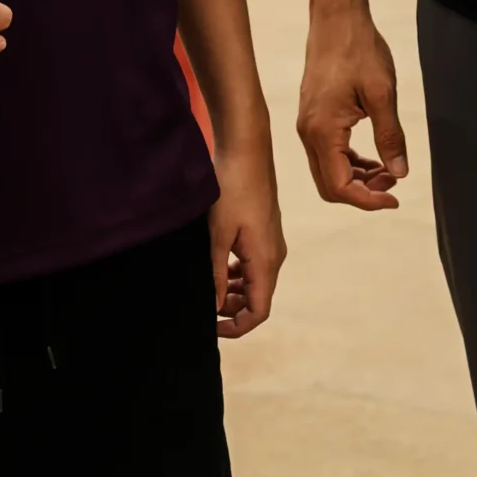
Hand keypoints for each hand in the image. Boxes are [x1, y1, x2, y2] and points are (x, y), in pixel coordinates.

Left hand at [208, 140, 284, 338]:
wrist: (247, 149)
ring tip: (205, 286)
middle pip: (257, 298)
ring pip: (254, 280)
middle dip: (231, 308)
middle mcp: (274, 256)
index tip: (210, 327)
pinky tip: (215, 264)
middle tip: (202, 304)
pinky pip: (252, 263)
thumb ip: (215, 273)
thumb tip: (213, 306)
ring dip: (232, 290)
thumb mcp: (217, 235)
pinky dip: (235, 272)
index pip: (258, 311)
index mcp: (266, 261)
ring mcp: (270, 242)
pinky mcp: (263, 230)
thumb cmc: (232, 189)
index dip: (236, 326)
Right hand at [295, 4, 409, 209]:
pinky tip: (373, 155)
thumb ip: (390, 136)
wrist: (336, 17)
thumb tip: (400, 174)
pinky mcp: (312, 116)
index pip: (340, 187)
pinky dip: (349, 162)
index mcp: (322, 130)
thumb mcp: (382, 94)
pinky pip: (327, 153)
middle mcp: (307, 132)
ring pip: (328, 171)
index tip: (396, 196)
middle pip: (329, 185)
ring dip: (357, 178)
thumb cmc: (358, 49)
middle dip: (363, 192)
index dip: (369, 200)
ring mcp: (307, 124)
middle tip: (394, 183)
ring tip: (389, 169)